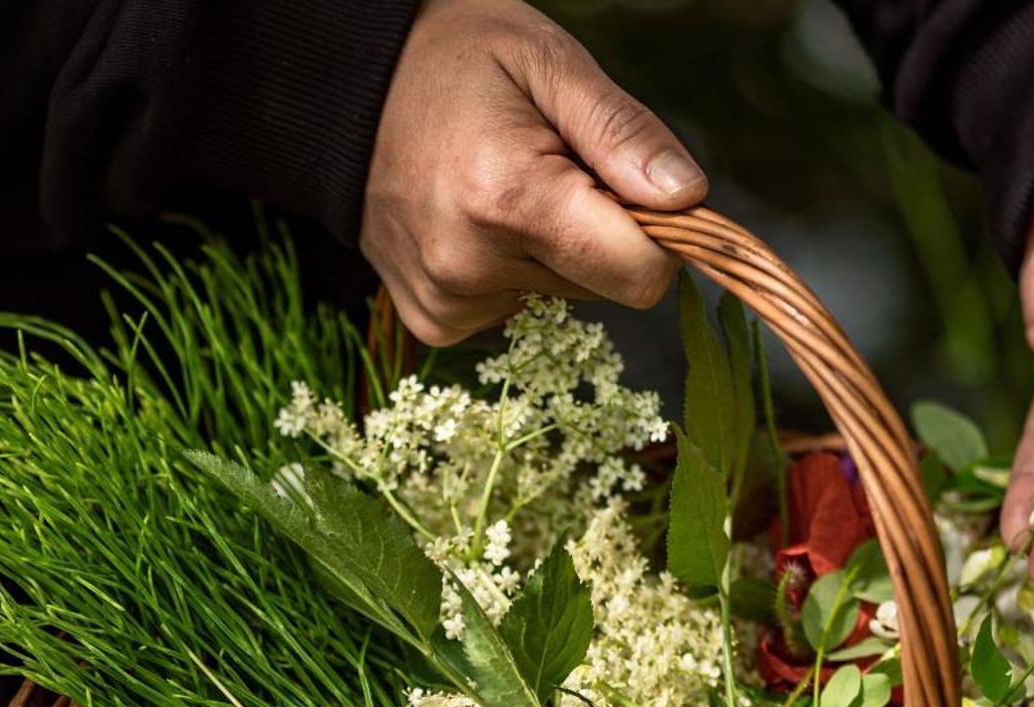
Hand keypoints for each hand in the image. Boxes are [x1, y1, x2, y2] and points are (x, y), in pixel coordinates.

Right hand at [361, 0, 707, 345]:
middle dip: (598, 229)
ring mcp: (447, 300)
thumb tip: (688, 200)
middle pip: (604, 284)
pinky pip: (516, 309)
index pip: (640, 273)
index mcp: (508, 198)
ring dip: (553, 247)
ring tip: (500, 183)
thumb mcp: (547, 60)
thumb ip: (621, 131)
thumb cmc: (454, 58)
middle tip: (550, 165)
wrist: (344, 87)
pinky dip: (512, 269)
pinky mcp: (433, 320)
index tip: (631, 185)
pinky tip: (474, 218)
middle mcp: (471, 264)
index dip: (658, 232)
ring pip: (563, 297)